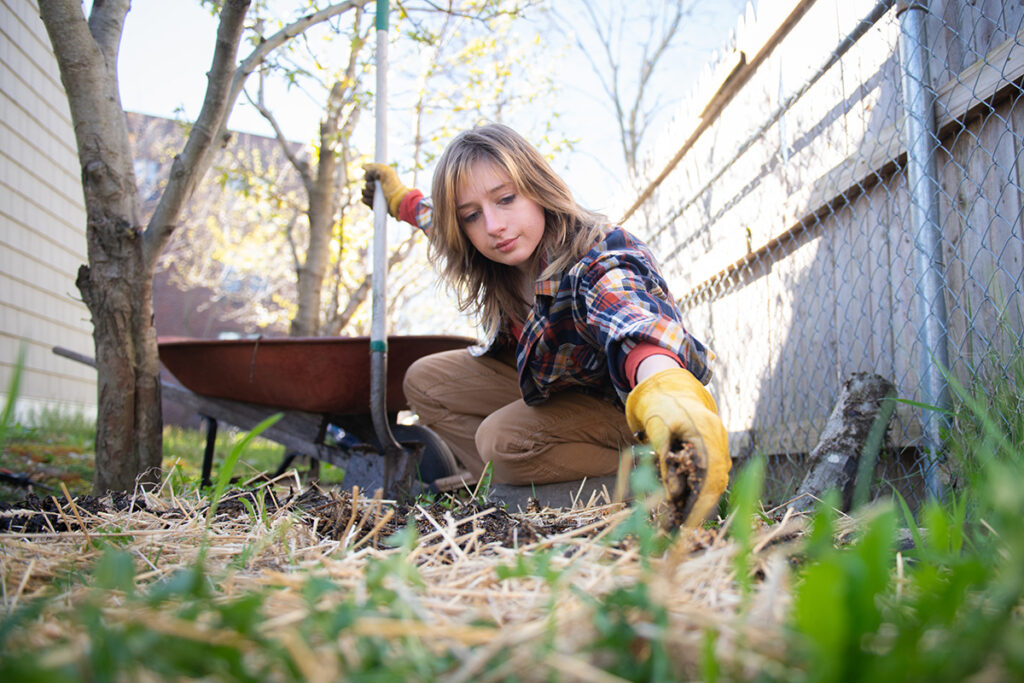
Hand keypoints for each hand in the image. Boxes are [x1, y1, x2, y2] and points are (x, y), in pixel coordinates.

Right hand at [362, 163, 411, 217]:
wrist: (397, 201)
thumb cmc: (393, 186)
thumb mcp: (385, 172)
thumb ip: (373, 167)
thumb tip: (363, 166)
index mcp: (381, 177)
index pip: (368, 175)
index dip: (368, 176)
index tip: (373, 178)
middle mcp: (378, 185)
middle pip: (365, 183)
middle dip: (369, 186)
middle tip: (375, 188)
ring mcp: (376, 194)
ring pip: (364, 191)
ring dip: (368, 193)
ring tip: (376, 196)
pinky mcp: (374, 202)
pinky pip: (364, 199)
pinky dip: (367, 200)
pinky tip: (373, 200)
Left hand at [625, 367, 730, 526]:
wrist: (672, 391)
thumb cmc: (661, 408)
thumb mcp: (657, 430)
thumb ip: (665, 460)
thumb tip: (672, 494)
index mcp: (706, 431)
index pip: (709, 473)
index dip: (700, 500)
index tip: (687, 523)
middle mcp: (719, 440)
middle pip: (717, 482)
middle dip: (701, 508)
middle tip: (681, 530)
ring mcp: (720, 446)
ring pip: (716, 482)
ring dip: (700, 504)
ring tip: (680, 524)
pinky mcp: (716, 452)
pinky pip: (712, 477)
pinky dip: (700, 493)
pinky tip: (684, 508)